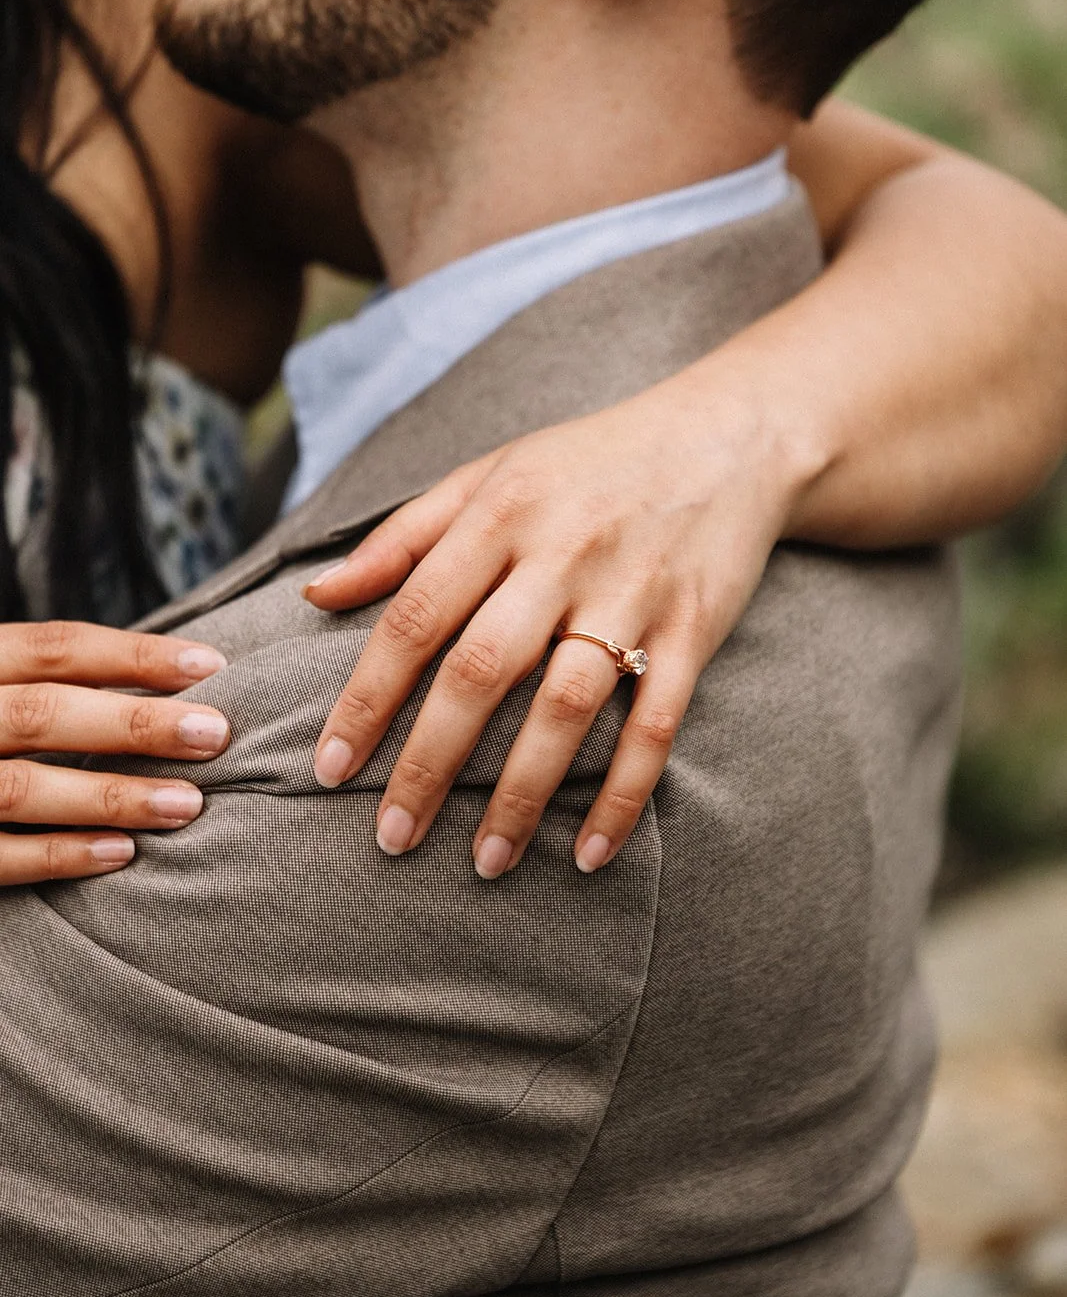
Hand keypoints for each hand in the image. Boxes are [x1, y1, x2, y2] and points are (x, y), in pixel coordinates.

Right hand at [0, 622, 229, 886]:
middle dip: (135, 724)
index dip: (134, 654)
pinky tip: (121, 853)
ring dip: (112, 796)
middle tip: (216, 733)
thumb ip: (39, 679)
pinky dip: (59, 855)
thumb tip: (167, 683)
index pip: (54, 648)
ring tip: (187, 804)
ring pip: (23, 788)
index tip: (210, 665)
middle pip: (44, 713)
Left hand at [305, 373, 810, 877]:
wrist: (727, 435)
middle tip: (392, 839)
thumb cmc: (590, 462)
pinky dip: (623, 796)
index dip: (367, 698)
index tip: (332, 769)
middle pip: (481, 670)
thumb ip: (403, 536)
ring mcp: (633, 593)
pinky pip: (655, 726)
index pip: (415, 616)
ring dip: (521, 794)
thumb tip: (316, 596)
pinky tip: (588, 853)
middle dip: (429, 763)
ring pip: (566, 707)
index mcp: (500, 512)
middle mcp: (562, 553)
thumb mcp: (490, 475)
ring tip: (485, 861)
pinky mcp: (693, 629)